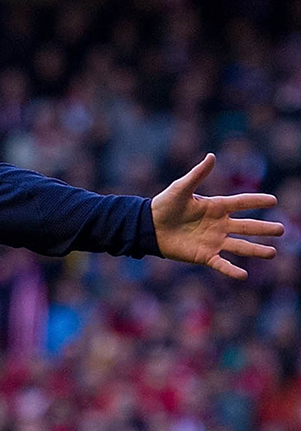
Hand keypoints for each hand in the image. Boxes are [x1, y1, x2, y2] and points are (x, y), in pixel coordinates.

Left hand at [150, 153, 282, 278]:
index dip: (257, 201)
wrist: (148, 227)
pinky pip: (221, 263)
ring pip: (240, 246)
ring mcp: (213, 241)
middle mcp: (219, 224)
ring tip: (272, 253)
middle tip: (282, 230)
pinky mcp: (203, 255)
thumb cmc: (164, 205)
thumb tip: (211, 156)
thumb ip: (197, 175)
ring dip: (256, 250)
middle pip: (247, 226)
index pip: (241, 203)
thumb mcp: (180, 189)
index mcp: (216, 207)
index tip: (274, 200)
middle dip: (264, 229)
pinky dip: (231, 270)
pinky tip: (243, 275)